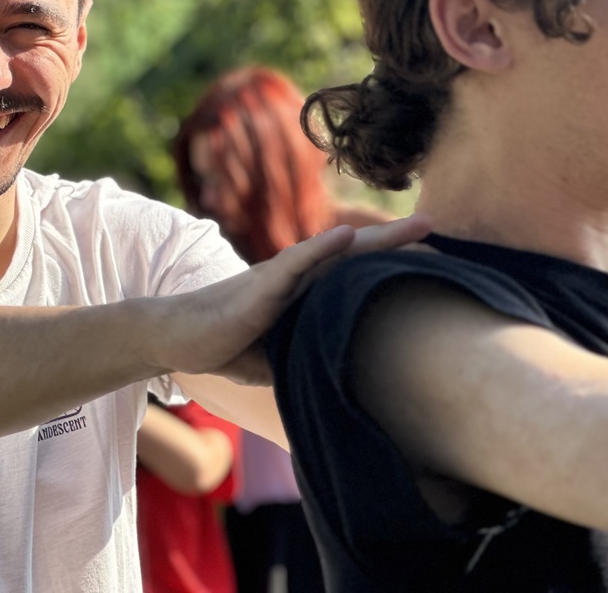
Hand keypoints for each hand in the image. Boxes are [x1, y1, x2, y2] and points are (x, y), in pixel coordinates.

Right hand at [155, 213, 430, 384]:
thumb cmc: (222, 344)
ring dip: (375, 238)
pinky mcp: (257, 289)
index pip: (352, 273)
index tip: (431, 255)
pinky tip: (345, 236)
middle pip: (353, 254)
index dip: (388, 263)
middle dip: (395, 240)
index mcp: (302, 294)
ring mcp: (277, 280)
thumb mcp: (277, 357)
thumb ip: (309, 357)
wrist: (173, 338)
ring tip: (413, 226)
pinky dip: (321, 249)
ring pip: (333, 252)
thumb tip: (349, 385)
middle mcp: (295, 278)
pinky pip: (293, 265)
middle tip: (434, 223)